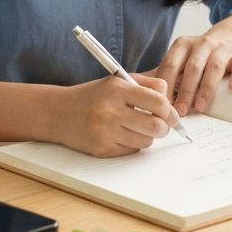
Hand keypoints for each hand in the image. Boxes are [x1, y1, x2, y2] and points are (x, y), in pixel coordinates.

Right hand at [54, 74, 174, 157]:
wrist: (58, 113)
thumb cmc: (93, 96)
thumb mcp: (117, 81)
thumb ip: (146, 85)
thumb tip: (169, 99)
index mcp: (117, 89)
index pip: (157, 101)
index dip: (170, 110)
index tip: (172, 115)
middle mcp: (110, 110)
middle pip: (155, 125)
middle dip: (164, 127)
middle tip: (162, 125)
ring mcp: (105, 132)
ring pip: (146, 141)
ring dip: (148, 136)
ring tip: (138, 128)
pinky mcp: (101, 149)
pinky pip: (131, 151)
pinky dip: (133, 144)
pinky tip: (122, 135)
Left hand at [151, 30, 231, 115]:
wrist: (231, 36)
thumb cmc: (200, 54)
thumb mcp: (182, 57)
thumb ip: (166, 72)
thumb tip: (140, 91)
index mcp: (182, 45)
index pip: (171, 64)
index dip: (166, 85)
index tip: (162, 105)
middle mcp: (201, 44)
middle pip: (192, 67)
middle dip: (185, 91)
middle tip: (180, 112)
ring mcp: (221, 48)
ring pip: (214, 67)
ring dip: (206, 88)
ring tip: (201, 107)